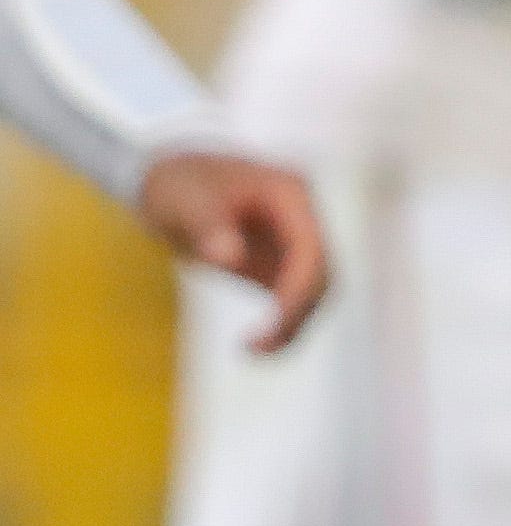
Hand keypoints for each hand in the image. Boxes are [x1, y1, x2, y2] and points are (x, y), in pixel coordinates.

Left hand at [136, 151, 327, 352]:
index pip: (313, 248)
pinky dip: (283, 321)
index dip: (299, 290)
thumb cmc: (177, 182)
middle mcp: (303, 217)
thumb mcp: (183, 199)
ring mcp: (293, 239)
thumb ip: (207, 225)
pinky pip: (294, 295)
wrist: (171, 175)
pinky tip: (256, 343)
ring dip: (294, 323)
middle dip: (298, 313)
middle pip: (323, 273)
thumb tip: (230, 259)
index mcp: (292, 194)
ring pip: (315, 289)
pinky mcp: (278, 260)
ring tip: (254, 350)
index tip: (272, 325)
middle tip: (257, 347)